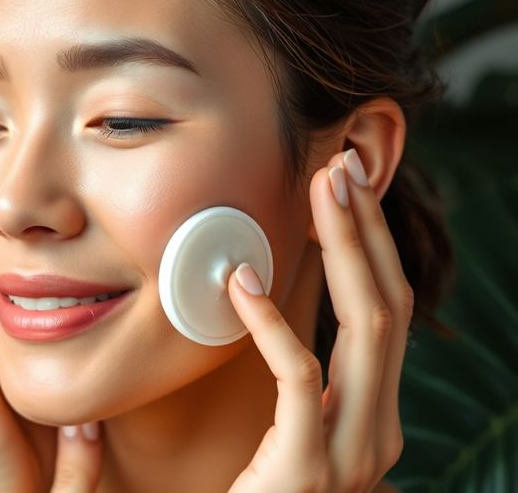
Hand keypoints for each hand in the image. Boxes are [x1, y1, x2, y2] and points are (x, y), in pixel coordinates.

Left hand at [226, 148, 411, 491]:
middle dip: (368, 233)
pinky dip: (272, 323)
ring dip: (346, 252)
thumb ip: (299, 383)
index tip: (348, 192)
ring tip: (321, 191)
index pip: (386, 318)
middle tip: (342, 167)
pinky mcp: (305, 466)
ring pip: (366, 329)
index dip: (373, 251)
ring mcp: (351, 452)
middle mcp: (378, 430)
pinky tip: (241, 282)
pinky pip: (298, 377)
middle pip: (389, 310)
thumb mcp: (288, 434)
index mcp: (373, 418)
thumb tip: (272, 306)